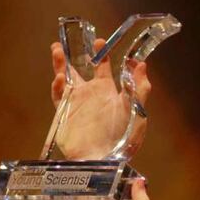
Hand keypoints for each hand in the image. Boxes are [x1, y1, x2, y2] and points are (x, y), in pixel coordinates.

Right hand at [50, 39, 150, 159]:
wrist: (103, 160)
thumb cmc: (122, 139)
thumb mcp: (136, 112)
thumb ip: (139, 88)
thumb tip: (142, 64)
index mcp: (108, 93)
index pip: (104, 69)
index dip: (103, 55)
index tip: (101, 41)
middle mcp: (91, 95)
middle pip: (81, 70)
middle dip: (77, 55)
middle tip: (73, 39)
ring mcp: (76, 104)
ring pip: (65, 79)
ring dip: (60, 65)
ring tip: (57, 49)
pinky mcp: (64, 115)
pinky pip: (58, 97)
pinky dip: (58, 87)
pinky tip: (61, 79)